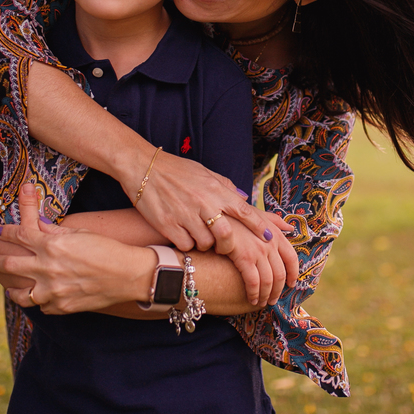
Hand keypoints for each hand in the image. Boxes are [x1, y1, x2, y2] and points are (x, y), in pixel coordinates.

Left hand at [0, 184, 149, 313]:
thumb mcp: (79, 232)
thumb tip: (35, 225)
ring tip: (9, 284)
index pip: (17, 236)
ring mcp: (52, 291)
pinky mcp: (60, 307)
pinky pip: (39, 305)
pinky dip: (37, 299)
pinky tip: (37, 294)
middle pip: (8, 265)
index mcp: (51, 245)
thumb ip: (52, 230)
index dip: (3, 233)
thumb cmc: (106, 248)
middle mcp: (47, 268)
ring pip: (17, 292)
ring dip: (10, 286)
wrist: (127, 274)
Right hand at [134, 149, 292, 252]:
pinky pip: (186, 245)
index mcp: (215, 189)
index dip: (260, 226)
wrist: (142, 167)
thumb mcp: (204, 172)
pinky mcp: (168, 225)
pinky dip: (186, 244)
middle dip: (229, 246)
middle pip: (227, 236)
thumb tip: (243, 198)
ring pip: (206, 244)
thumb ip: (224, 186)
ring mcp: (186, 215)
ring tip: (197, 234)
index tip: (271, 237)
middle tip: (224, 246)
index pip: (245, 211)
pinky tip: (181, 234)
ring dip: (204, 244)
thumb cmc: (175, 170)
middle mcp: (204, 203)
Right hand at [210, 209, 298, 306]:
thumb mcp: (258, 214)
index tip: (291, 284)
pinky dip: (254, 293)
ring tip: (262, 302)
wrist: (217, 216)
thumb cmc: (236, 216)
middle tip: (273, 300)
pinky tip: (252, 299)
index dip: (293, 274)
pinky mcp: (244, 258)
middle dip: (278, 290)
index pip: (291, 258)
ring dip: (266, 295)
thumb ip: (275, 221)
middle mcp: (270, 243)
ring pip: (268, 281)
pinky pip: (253, 282)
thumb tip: (290, 228)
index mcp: (276, 234)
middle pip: (280, 273)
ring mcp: (258, 251)